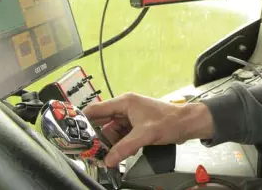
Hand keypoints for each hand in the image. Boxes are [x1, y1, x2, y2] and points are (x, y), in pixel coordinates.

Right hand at [82, 93, 213, 166]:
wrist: (187, 124)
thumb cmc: (170, 121)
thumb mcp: (144, 135)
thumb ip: (124, 148)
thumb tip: (108, 160)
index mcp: (125, 102)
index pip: (96, 110)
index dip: (84, 121)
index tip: (75, 133)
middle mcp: (125, 107)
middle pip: (103, 122)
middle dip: (97, 137)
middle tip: (90, 151)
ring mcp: (131, 116)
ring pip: (112, 131)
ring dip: (110, 143)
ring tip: (106, 155)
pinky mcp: (136, 125)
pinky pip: (121, 135)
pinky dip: (119, 144)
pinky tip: (119, 154)